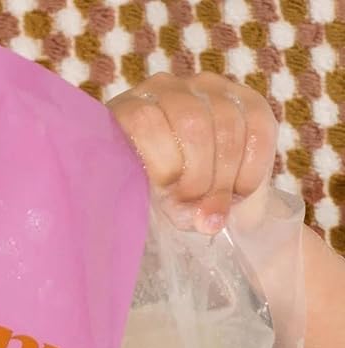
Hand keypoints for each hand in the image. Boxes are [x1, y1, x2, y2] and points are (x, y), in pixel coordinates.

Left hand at [108, 72, 276, 234]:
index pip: (145, 122)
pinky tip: (239, 192)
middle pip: (191, 126)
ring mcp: (207, 89)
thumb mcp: (148, 207)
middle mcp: (166, 90)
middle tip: (195, 210)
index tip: (168, 197)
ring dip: (224, 179)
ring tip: (214, 207)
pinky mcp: (247, 99)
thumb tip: (210, 220)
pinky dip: (251, 170)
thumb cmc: (157, 199)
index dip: (162, 165)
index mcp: (126, 112)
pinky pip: (258, 130)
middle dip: (197, 179)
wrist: (197, 195)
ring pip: (226, 128)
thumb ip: (168, 208)